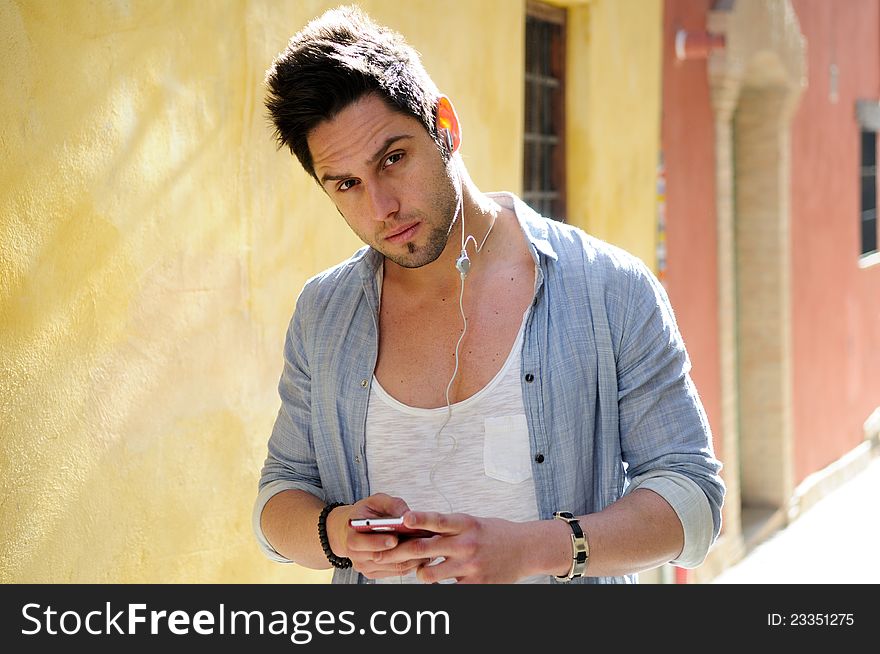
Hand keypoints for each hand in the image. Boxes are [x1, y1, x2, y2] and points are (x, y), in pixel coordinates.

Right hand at [327, 493, 431, 578]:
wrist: (354, 530)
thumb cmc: (367, 513)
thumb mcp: (376, 501)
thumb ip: (392, 504)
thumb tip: (407, 515)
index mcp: (352, 536)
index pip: (361, 543)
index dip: (378, 542)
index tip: (394, 538)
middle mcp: (356, 555)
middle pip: (381, 557)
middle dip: (403, 550)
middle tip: (421, 542)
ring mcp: (366, 567)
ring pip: (393, 566)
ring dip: (412, 557)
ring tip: (428, 545)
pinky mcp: (376, 574)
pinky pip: (398, 571)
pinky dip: (412, 563)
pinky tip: (423, 552)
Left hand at [390, 511, 533, 583]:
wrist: (526, 549)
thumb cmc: (495, 534)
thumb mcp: (472, 523)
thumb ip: (447, 528)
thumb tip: (416, 531)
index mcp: (465, 523)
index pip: (438, 520)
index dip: (419, 519)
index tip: (403, 519)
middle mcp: (466, 544)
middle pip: (424, 549)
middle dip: (398, 553)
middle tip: (381, 555)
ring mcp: (470, 566)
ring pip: (430, 574)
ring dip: (420, 573)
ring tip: (422, 571)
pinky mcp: (475, 585)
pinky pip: (447, 591)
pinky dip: (440, 587)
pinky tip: (441, 583)